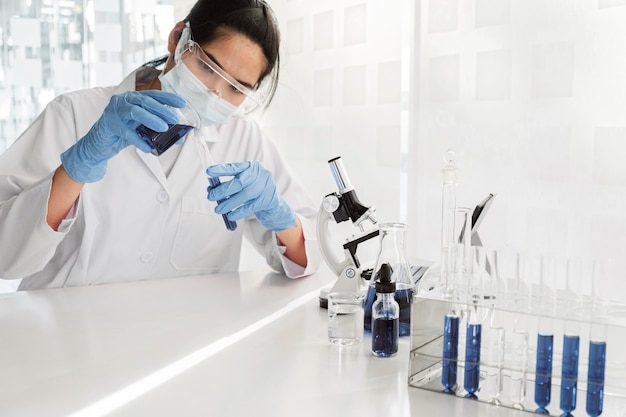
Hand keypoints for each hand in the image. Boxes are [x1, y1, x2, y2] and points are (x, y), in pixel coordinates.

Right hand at [60, 90, 185, 182]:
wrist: (100, 143)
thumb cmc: (124, 133)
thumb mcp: (143, 129)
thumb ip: (159, 130)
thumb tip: (181, 137)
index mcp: (134, 98)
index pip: (153, 95)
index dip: (168, 98)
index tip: (183, 103)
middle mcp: (124, 100)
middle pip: (145, 101)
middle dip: (162, 109)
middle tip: (175, 119)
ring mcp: (115, 111)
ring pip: (135, 111)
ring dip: (151, 119)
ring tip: (164, 128)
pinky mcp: (109, 124)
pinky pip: (125, 131)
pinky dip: (137, 139)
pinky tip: (147, 147)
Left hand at [206, 162, 296, 231]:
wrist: (273, 204)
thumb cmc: (254, 192)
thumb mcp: (243, 185)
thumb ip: (229, 185)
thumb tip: (211, 189)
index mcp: (251, 167)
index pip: (234, 167)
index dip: (221, 170)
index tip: (209, 172)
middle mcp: (259, 175)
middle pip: (239, 182)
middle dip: (223, 190)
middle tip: (211, 197)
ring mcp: (265, 187)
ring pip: (244, 195)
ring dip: (229, 203)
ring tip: (218, 209)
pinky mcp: (267, 200)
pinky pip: (251, 207)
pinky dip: (239, 212)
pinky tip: (231, 216)